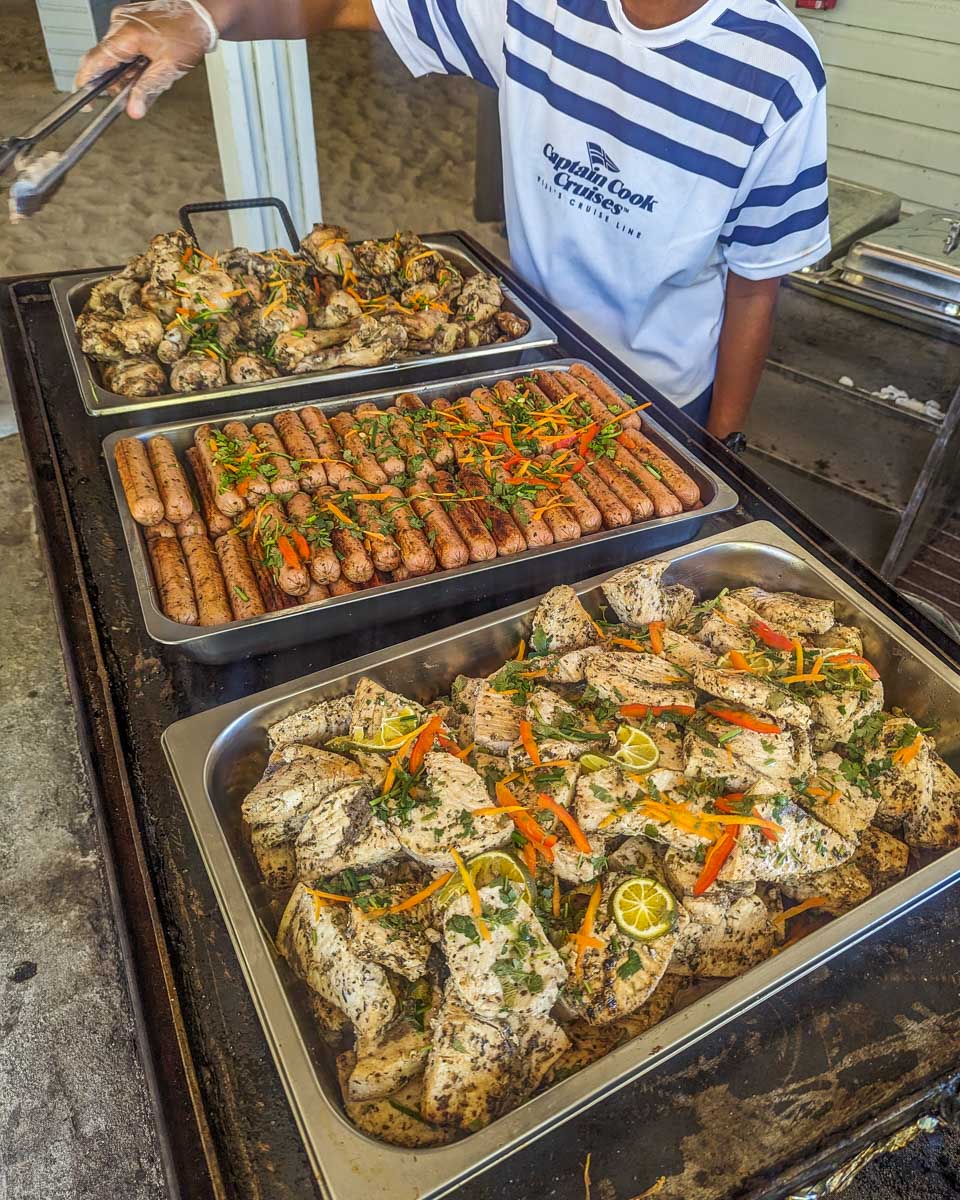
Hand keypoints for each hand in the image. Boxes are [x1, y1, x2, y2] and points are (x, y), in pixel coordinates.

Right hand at [74, 1, 218, 119]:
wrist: (200, 13)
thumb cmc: (188, 33)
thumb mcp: (169, 68)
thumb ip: (148, 89)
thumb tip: (134, 109)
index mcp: (126, 35)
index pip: (95, 61)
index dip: (85, 82)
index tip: (84, 98)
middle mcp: (120, 23)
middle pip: (104, 58)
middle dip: (113, 79)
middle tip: (128, 93)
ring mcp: (123, 18)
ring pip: (114, 52)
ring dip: (125, 69)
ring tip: (147, 72)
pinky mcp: (129, 18)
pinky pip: (122, 42)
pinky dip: (130, 58)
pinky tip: (146, 62)